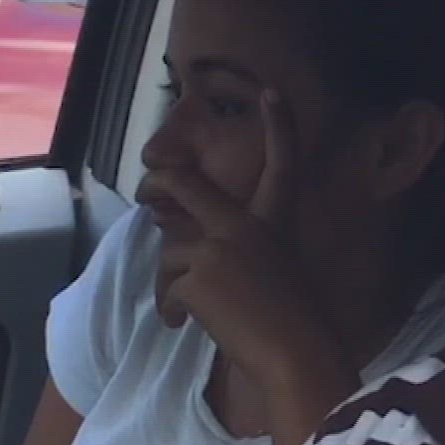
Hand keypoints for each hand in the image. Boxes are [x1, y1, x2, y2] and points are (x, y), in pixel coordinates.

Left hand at [155, 91, 342, 390]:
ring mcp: (217, 250)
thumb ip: (242, 252)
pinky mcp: (196, 279)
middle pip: (186, 186)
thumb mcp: (277, 270)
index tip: (272, 92)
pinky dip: (174, 310)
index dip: (280, 126)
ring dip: (172, 284)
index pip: (283, 164)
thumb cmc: (293, 321)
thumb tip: (193, 253)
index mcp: (273, 222)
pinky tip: (187, 326)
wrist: (295, 352)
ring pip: (171, 254)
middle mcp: (243, 226)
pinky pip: (170, 289)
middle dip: (160, 184)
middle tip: (149, 190)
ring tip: (186, 312)